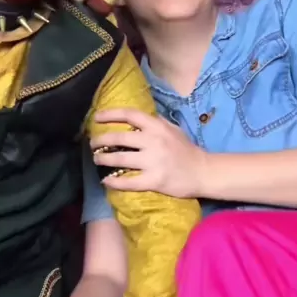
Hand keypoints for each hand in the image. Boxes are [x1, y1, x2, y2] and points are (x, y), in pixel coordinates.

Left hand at [91, 108, 207, 198]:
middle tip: (93, 144)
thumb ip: (154, 122)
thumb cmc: (186, 149)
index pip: (129, 115)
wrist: (203, 172)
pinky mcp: (154, 180)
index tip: (96, 117)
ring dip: (104, 160)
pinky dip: (114, 182)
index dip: (110, 114)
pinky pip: (129, 182)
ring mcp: (153, 161)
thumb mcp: (172, 129)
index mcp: (157, 127)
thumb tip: (134, 117)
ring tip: (97, 160)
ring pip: (120, 159)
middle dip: (101, 141)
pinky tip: (106, 181)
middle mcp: (153, 141)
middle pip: (119, 138)